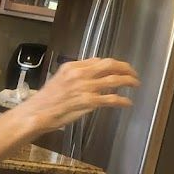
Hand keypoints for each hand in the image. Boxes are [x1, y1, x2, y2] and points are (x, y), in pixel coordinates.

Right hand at [23, 58, 139, 132]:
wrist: (37, 113)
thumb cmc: (46, 100)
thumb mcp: (60, 79)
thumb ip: (76, 74)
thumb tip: (94, 71)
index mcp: (72, 66)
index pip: (98, 60)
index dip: (113, 64)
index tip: (120, 69)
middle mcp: (80, 74)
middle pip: (110, 65)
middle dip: (126, 68)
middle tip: (133, 73)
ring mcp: (85, 87)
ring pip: (114, 80)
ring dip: (128, 81)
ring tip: (135, 84)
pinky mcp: (88, 102)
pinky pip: (111, 99)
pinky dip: (122, 101)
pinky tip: (128, 103)